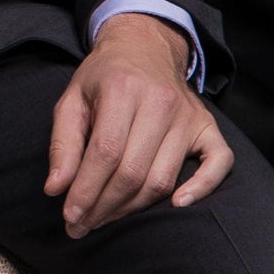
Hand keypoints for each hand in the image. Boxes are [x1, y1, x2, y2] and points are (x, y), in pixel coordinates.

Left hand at [42, 13, 231, 236]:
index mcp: (122, 89)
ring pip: (164, 178)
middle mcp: (160, 102)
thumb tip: (55, 189)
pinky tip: (177, 205)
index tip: (70, 217)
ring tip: (106, 219)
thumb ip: (63, 143)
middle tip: (83, 226)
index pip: (105, 153)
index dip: (86, 191)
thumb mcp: (72, 99)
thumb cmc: (104, 77)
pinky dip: (202, 188)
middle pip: (133, 171)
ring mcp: (189, 116)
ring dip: (134, 208)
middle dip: (104, 206)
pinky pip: (218, 164)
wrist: (144, 47)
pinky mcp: (208, 127)